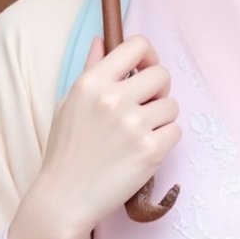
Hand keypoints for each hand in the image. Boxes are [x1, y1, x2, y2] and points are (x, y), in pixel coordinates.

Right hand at [15, 32, 181, 238]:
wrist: (64, 198)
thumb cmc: (65, 151)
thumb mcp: (69, 103)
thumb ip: (90, 69)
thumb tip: (102, 40)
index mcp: (92, 82)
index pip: (137, 45)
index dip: (148, 56)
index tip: (145, 70)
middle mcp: (113, 99)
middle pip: (161, 74)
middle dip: (158, 91)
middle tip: (145, 108)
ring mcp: (133, 125)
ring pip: (172, 105)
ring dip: (162, 118)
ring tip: (140, 134)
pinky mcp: (150, 151)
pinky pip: (175, 132)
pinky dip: (165, 141)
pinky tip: (144, 151)